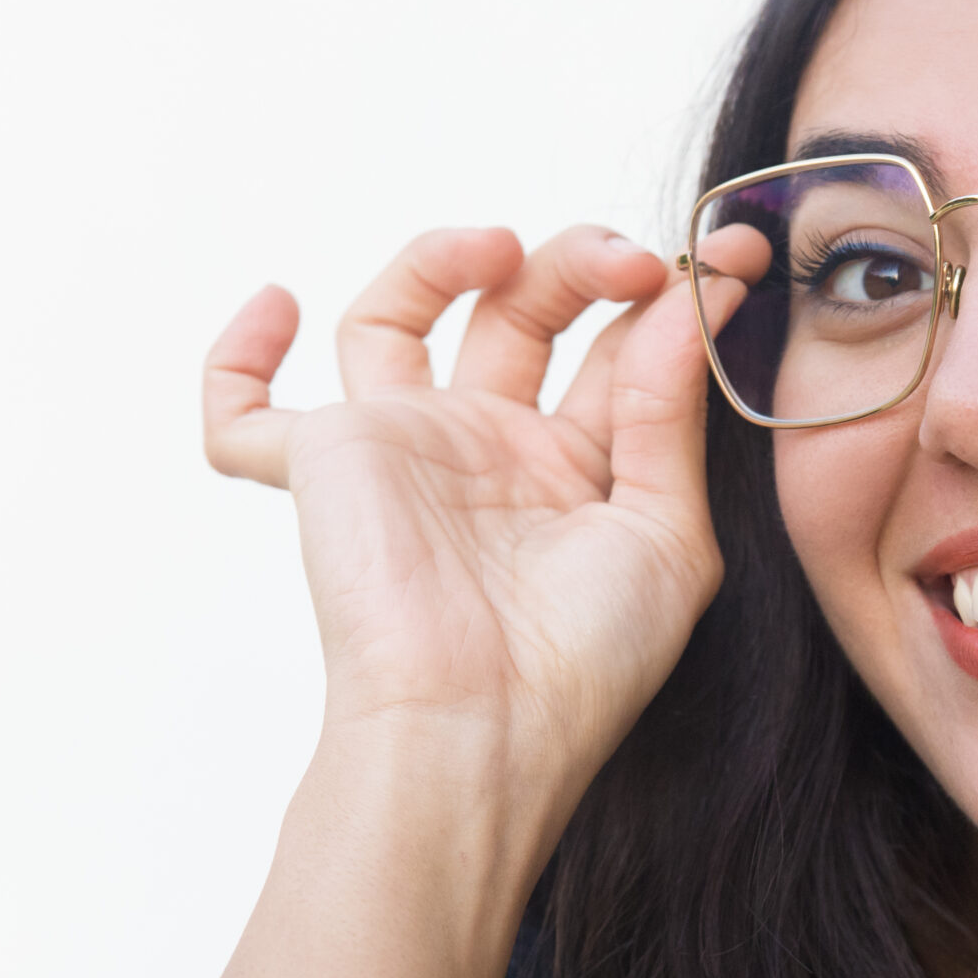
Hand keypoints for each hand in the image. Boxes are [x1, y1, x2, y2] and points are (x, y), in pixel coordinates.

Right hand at [202, 221, 763, 801]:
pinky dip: (238, 358)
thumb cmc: (583, 664)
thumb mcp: (666, 534)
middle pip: (522, 311)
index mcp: (579, 467)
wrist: (481, 730)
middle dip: (582, 265)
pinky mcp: (325, 465)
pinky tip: (280, 304)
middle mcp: (491, 449)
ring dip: (447, 258)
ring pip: (397, 320)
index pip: (619, 349)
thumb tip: (688, 307)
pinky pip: (244, 416)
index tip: (739, 256)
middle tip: (634, 260)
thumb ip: (669, 415)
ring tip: (504, 247)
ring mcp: (406, 451)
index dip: (673, 298)